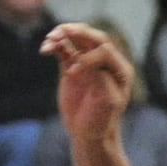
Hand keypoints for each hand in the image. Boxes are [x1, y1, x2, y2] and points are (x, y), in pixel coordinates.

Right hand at [41, 22, 133, 142]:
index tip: (74, 72)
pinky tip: (45, 49)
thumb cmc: (102, 120)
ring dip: (63, 36)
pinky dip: (55, 47)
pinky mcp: (72, 69)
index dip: (88, 56)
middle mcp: (106, 63)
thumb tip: (83, 59)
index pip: (105, 50)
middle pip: (93, 38)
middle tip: (61, 32)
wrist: (89, 134)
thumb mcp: (105, 101)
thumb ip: (98, 78)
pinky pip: (64, 51)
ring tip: (50, 39)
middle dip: (77, 32)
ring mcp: (88, 64)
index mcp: (120, 69)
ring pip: (77, 41)